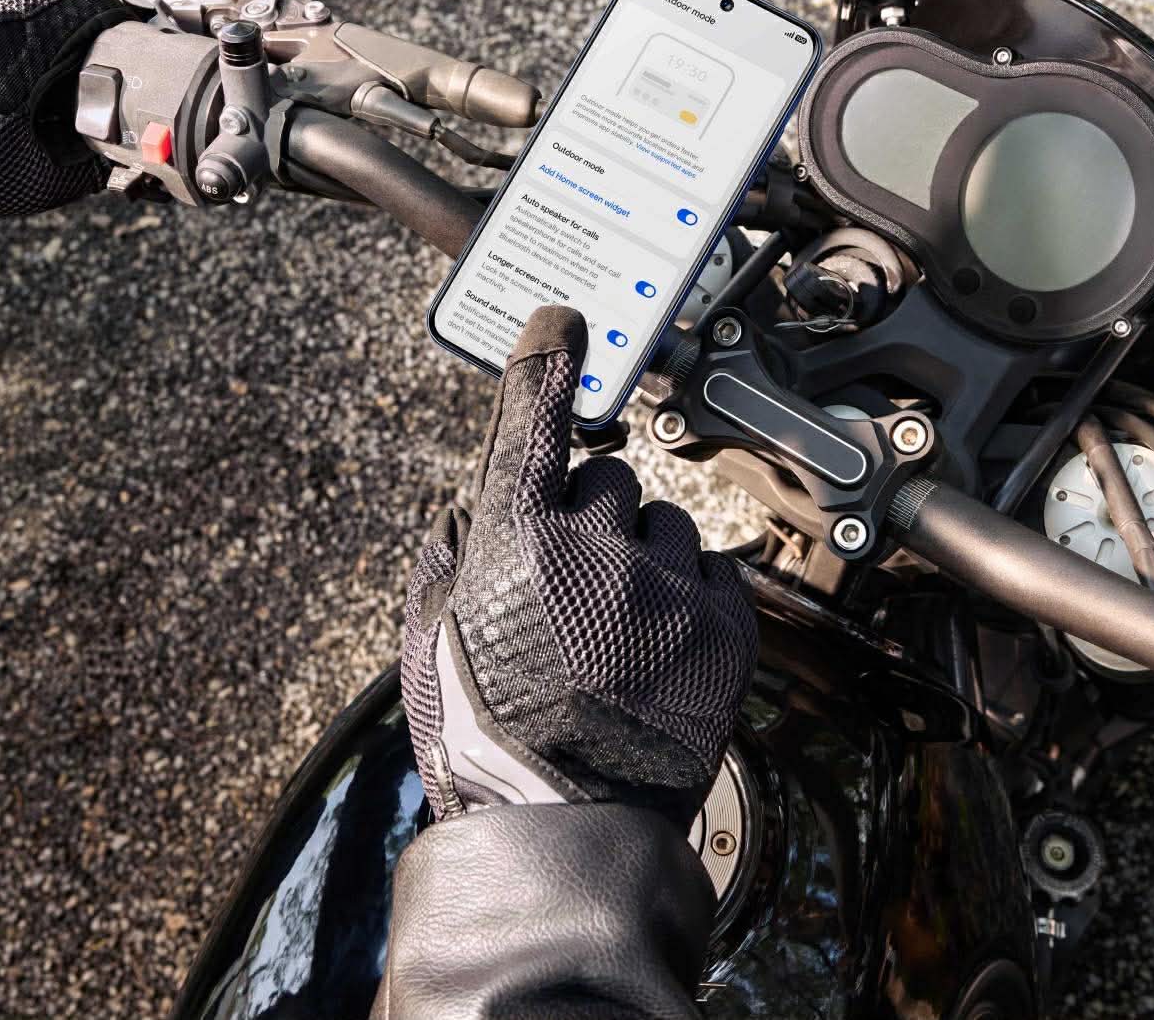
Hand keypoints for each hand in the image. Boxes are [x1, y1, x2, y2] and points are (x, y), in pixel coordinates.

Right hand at [401, 306, 756, 828]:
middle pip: (607, 482)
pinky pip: (714, 574)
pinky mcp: (726, 628)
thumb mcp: (427, 644)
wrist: (565, 832)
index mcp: (515, 543)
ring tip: (619, 639)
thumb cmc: (485, 741)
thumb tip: (467, 509)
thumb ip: (444, 559)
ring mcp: (666, 588)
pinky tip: (660, 654)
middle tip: (574, 595)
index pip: (533, 420)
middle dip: (592, 520)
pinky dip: (691, 601)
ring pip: (663, 528)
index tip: (564, 321)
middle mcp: (595, 549)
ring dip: (644, 563)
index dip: (547, 359)